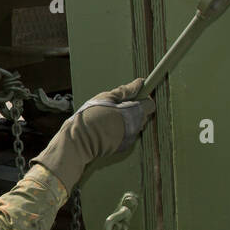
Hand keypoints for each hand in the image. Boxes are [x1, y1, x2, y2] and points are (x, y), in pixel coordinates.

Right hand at [32, 78, 155, 190]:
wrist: (79, 141)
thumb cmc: (90, 116)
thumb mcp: (106, 97)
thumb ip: (126, 90)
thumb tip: (140, 83)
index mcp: (134, 112)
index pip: (150, 104)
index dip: (142, 98)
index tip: (133, 96)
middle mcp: (136, 126)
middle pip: (143, 114)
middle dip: (134, 109)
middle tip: (116, 106)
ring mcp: (130, 138)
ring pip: (135, 125)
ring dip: (127, 119)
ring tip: (110, 117)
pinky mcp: (123, 146)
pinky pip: (127, 134)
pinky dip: (121, 129)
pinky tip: (107, 128)